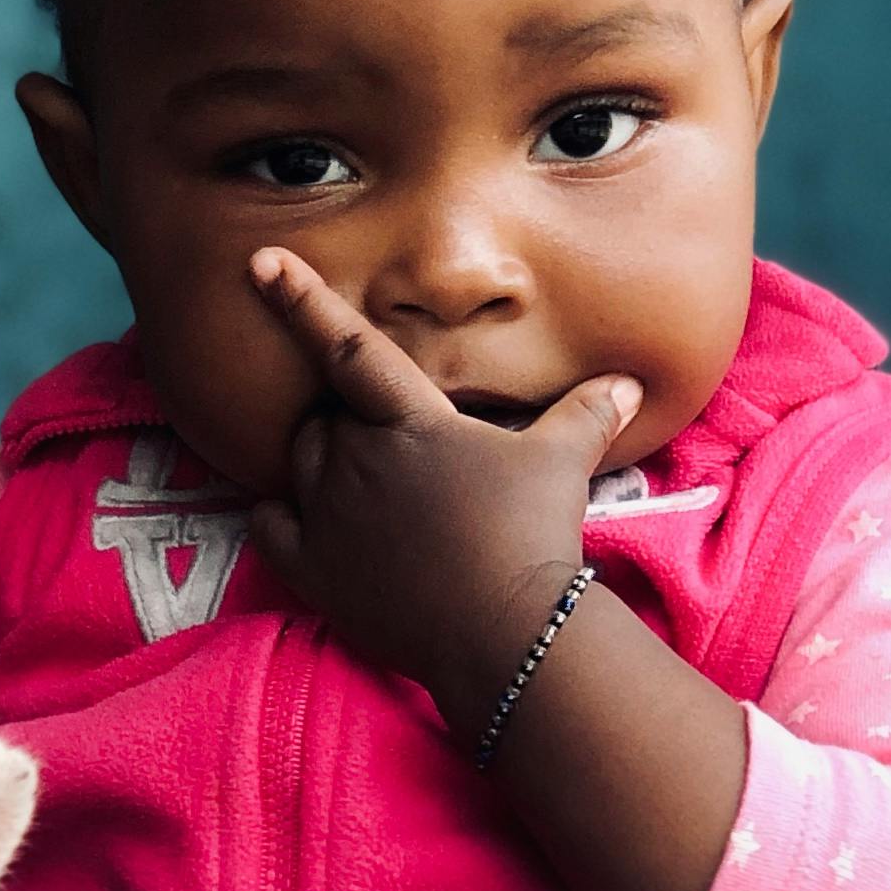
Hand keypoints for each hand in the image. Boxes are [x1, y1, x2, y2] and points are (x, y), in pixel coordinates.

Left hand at [243, 248, 642, 731]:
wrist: (504, 629)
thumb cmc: (533, 535)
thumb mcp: (563, 463)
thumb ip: (585, 413)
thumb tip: (628, 383)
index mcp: (411, 422)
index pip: (349, 347)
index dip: (303, 299)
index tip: (261, 260)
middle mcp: (357, 459)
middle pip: (328, 415)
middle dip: (352, 420)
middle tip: (400, 454)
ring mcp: (327, 515)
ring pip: (301, 459)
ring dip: (323, 459)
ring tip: (367, 484)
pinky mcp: (312, 568)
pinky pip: (268, 521)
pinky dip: (280, 512)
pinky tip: (304, 518)